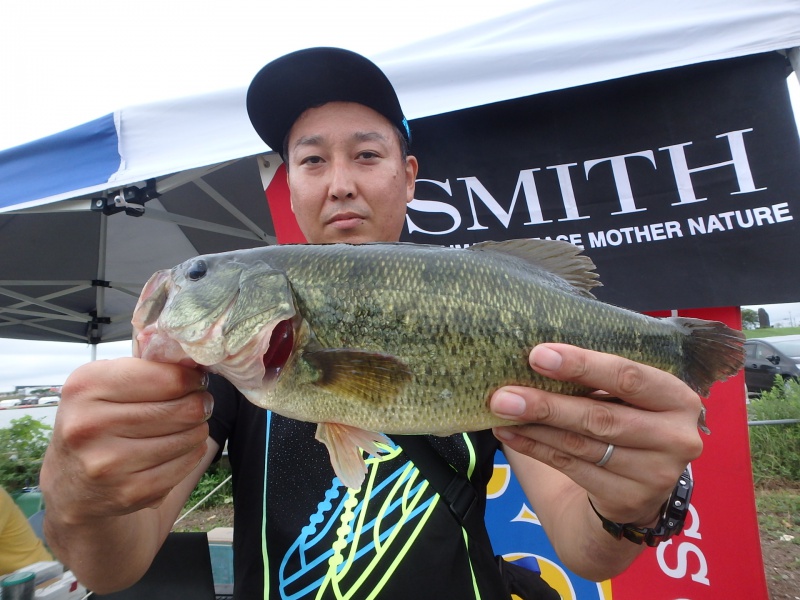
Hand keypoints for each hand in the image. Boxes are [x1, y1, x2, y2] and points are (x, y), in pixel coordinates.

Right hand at [40, 357, 211, 523]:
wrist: (72, 483)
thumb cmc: (96, 421)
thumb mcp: (103, 383)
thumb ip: (145, 366)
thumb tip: (193, 358)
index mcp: (87, 387)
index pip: (168, 378)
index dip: (192, 378)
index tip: (194, 379)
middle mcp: (91, 425)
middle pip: (185, 408)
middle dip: (200, 403)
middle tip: (196, 402)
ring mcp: (110, 463)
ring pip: (191, 435)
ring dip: (197, 428)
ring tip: (183, 426)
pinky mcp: (131, 491)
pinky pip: (187, 462)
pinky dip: (191, 453)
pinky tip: (176, 449)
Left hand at [490, 343, 703, 525]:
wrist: (638, 486)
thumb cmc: (625, 421)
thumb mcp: (626, 396)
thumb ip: (596, 379)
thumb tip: (535, 355)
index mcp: (678, 398)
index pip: (628, 377)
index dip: (582, 365)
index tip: (537, 355)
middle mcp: (677, 437)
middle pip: (601, 416)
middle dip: (547, 403)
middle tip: (503, 394)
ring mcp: (656, 474)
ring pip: (582, 445)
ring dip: (535, 427)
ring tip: (501, 411)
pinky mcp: (629, 499)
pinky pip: (571, 468)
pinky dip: (536, 448)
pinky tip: (510, 435)